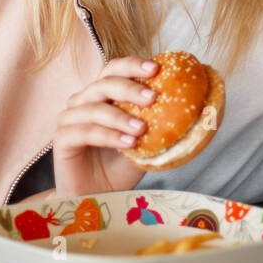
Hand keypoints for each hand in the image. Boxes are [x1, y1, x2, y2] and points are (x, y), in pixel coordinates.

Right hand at [52, 55, 157, 197]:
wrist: (96, 198)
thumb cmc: (119, 168)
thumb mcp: (146, 143)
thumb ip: (162, 125)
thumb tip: (200, 107)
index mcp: (101, 95)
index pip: (114, 69)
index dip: (132, 65)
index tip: (156, 68)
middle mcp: (82, 101)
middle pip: (104, 82)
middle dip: (130, 87)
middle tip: (153, 98)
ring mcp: (69, 119)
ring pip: (95, 107)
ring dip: (121, 116)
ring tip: (142, 129)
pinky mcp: (62, 139)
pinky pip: (86, 131)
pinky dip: (109, 135)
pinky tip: (128, 143)